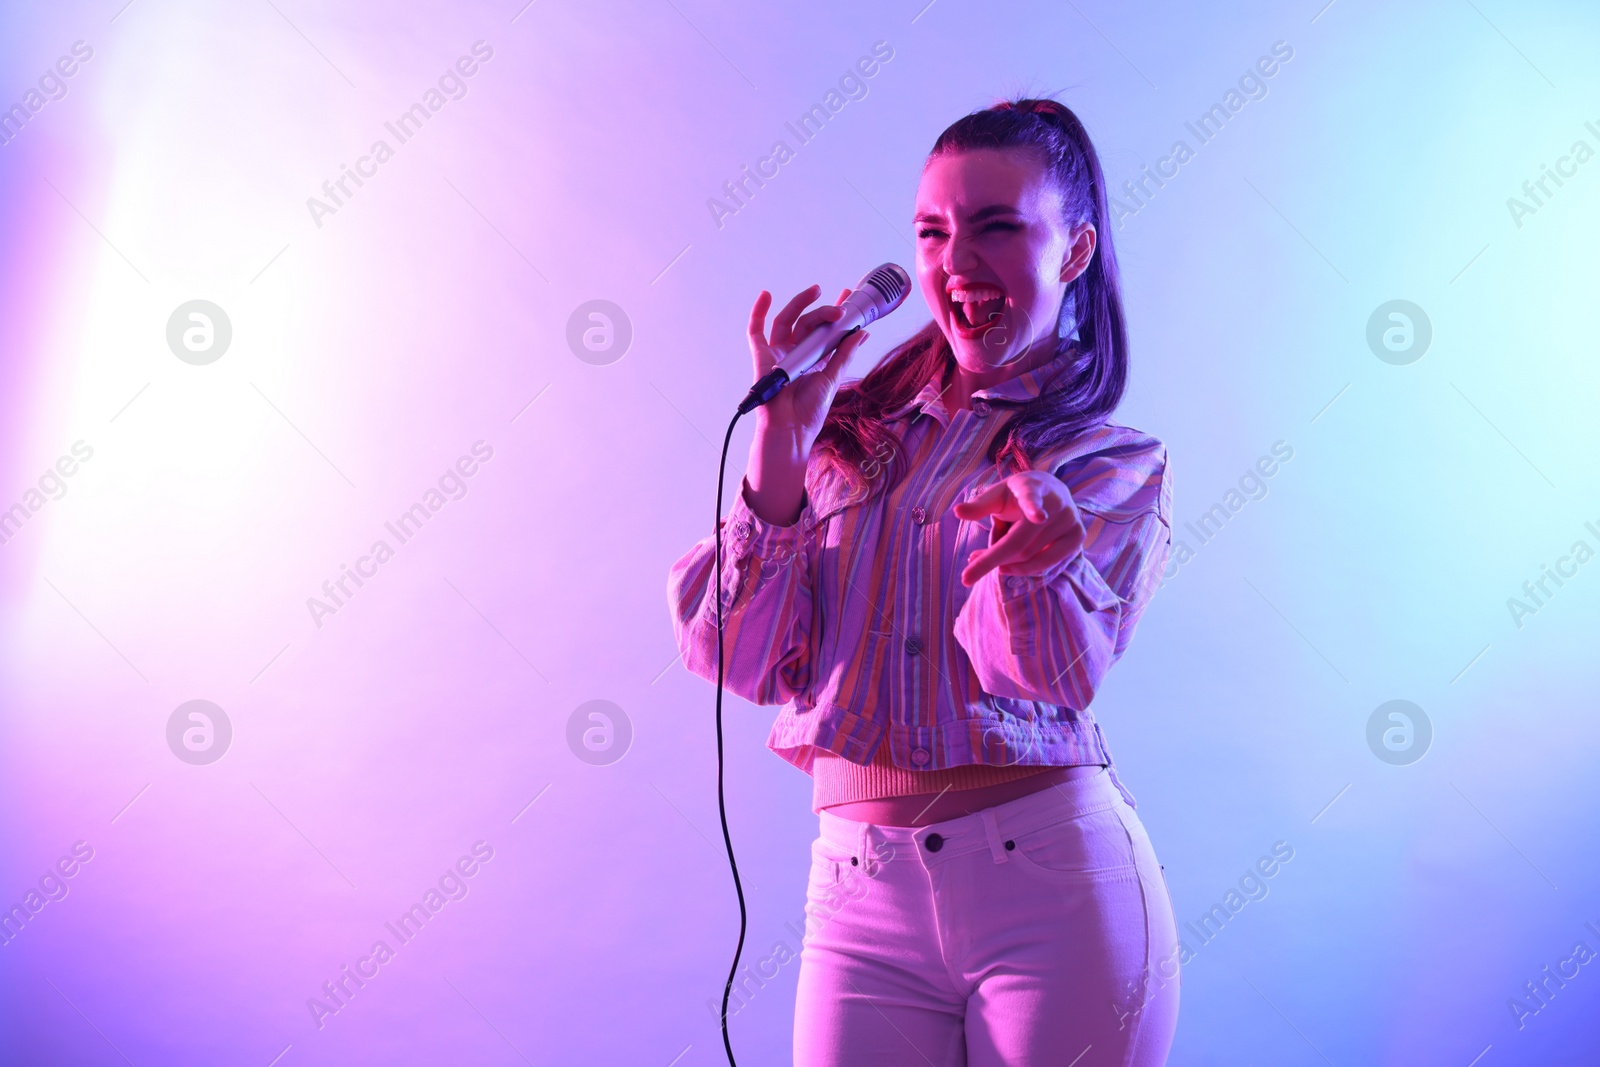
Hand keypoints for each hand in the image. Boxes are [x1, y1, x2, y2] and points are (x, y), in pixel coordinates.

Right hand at [747, 284, 870, 446]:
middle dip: (824, 310)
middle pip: (808, 322)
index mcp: (814, 358)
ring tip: (816, 291)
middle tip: (840, 305)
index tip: (847, 297)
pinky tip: (766, 296)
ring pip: (787, 321)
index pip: (825, 329)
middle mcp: (796, 352)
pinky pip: (756, 331)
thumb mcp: (833, 379)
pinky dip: (758, 312)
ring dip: (800, 303)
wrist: (790, 428)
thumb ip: (845, 354)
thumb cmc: (809, 411)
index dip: (835, 312)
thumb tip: (862, 333)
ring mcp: (779, 353)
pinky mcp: (762, 356)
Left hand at [952, 470, 1084, 586]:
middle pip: (1020, 543)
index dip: (1034, 507)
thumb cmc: (1017, 496)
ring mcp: (1070, 521)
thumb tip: (957, 512)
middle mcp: (1056, 503)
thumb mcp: (997, 495)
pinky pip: (1045, 565)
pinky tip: (1007, 566)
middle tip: (968, 570)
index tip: (1038, 517)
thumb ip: (979, 505)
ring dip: (1004, 564)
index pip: (1032, 497)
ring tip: (986, 558)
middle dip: (991, 560)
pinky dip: (1022, 570)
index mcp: (1032, 487)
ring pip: (1029, 558)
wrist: (1052, 491)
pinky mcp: (1077, 538)